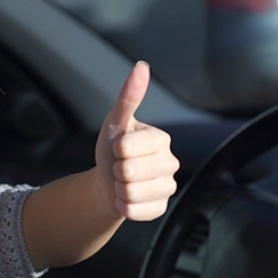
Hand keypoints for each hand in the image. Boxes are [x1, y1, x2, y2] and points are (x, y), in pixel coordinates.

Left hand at [95, 61, 179, 220]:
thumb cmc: (112, 150)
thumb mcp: (115, 122)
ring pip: (131, 193)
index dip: (115, 149)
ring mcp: (168, 188)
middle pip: (129, 171)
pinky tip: (127, 197)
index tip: (119, 148)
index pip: (127, 146)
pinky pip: (134, 211)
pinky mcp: (160, 209)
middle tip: (120, 166)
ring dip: (119, 189)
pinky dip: (123, 206)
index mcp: (162, 139)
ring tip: (123, 181)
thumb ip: (128, 97)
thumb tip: (141, 66)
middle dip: (116, 170)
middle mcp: (170, 163)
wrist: (107, 182)